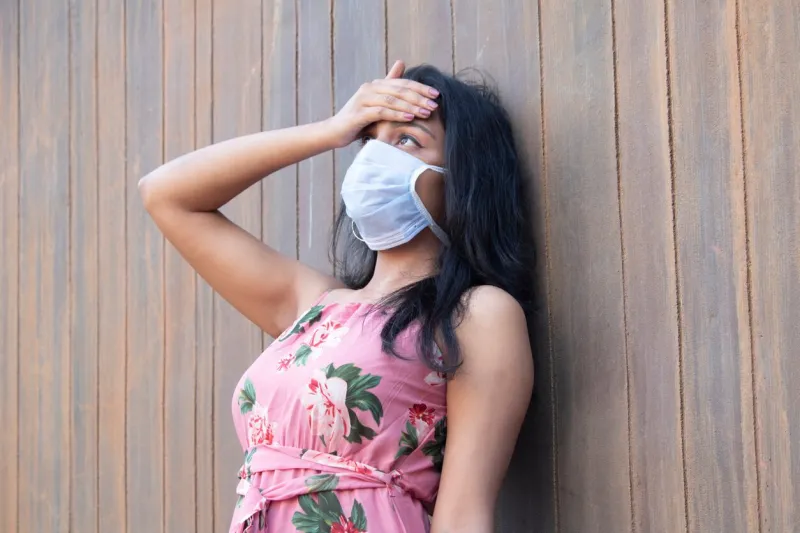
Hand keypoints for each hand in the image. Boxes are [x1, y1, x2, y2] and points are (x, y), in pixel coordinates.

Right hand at [324, 60, 439, 147]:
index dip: (421, 88)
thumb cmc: (358, 120)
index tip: (437, 94)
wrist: (334, 132)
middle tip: (435, 104)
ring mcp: (363, 100)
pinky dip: (397, 114)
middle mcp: (369, 88)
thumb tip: (401, 64)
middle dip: (419, 97)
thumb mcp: (376, 105)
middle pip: (399, 90)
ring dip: (411, 106)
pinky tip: (409, 117)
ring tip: (426, 112)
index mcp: (375, 85)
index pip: (402, 83)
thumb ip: (390, 89)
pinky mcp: (359, 113)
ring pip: (392, 100)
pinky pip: (381, 112)